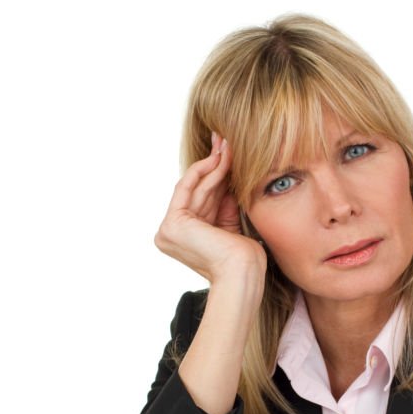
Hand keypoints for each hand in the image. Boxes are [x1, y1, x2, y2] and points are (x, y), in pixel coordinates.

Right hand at [154, 132, 266, 282]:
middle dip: (213, 165)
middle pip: (198, 192)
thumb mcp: (230, 221)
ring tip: (227, 145)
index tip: (229, 154)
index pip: (202, 201)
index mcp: (185, 239)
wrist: (243, 273)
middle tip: (225, 140)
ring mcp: (168, 231)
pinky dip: (203, 170)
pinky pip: (188, 188)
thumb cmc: (244, 257)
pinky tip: (218, 156)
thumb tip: (225, 169)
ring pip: (195, 188)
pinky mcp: (172, 224)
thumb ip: (222, 200)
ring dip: (213, 164)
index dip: (216, 176)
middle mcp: (172, 236)